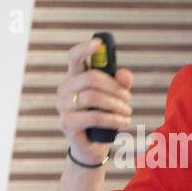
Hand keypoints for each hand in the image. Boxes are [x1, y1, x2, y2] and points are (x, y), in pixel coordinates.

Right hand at [56, 36, 133, 163]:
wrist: (93, 146)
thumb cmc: (103, 116)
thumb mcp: (116, 97)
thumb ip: (121, 83)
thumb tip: (123, 74)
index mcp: (74, 77)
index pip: (74, 57)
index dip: (85, 48)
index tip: (99, 44)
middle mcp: (65, 89)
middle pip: (90, 78)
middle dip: (115, 87)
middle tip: (128, 98)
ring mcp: (63, 106)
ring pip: (93, 97)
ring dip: (116, 104)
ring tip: (128, 112)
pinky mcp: (66, 123)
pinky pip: (93, 116)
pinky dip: (113, 119)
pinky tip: (124, 122)